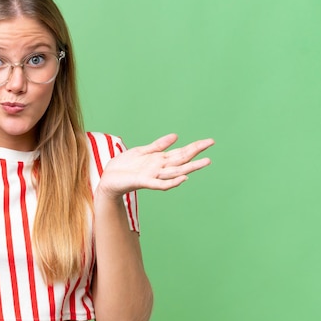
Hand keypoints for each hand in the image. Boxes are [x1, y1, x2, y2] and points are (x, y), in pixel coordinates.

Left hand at [98, 134, 213, 197]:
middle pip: (182, 160)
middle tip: (212, 144)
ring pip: (176, 172)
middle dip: (197, 152)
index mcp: (159, 160)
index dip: (195, 147)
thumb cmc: (124, 166)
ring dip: (191, 167)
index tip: (209, 141)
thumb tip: (176, 136)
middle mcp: (159, 168)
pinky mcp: (144, 182)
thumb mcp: (141, 151)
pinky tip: (183, 178)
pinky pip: (161, 184)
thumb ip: (158, 145)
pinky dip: (173, 182)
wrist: (108, 179)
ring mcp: (153, 176)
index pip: (181, 152)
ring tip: (206, 161)